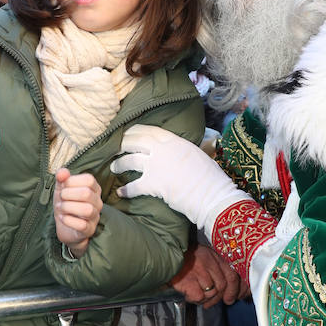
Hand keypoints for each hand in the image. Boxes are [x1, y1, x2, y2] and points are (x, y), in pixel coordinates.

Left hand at [54, 169, 102, 255]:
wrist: (65, 227)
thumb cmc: (67, 204)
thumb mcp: (62, 189)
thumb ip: (62, 178)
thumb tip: (62, 172)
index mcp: (94, 189)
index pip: (89, 179)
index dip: (72, 181)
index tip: (63, 186)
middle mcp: (97, 202)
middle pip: (87, 194)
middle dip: (68, 194)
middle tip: (61, 198)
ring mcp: (95, 217)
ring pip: (87, 210)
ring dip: (68, 207)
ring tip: (61, 208)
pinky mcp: (89, 230)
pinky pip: (82, 225)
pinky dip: (68, 220)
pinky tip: (62, 218)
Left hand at [112, 125, 245, 235]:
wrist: (211, 194)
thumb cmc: (210, 177)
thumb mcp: (198, 154)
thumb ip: (185, 150)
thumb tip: (186, 150)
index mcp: (174, 140)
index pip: (149, 130)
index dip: (135, 131)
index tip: (128, 132)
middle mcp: (162, 149)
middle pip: (135, 141)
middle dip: (123, 143)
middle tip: (115, 147)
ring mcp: (156, 165)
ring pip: (130, 160)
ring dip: (120, 163)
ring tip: (114, 167)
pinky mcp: (152, 183)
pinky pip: (134, 186)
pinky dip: (126, 190)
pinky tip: (120, 192)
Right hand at [171, 242, 245, 306]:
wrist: (163, 254)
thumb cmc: (183, 258)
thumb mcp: (203, 257)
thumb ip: (215, 269)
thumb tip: (225, 290)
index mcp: (214, 256)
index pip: (232, 275)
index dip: (234, 290)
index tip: (230, 299)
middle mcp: (209, 263)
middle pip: (222, 286)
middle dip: (218, 298)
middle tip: (210, 303)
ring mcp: (200, 272)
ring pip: (211, 293)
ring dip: (204, 298)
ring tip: (195, 294)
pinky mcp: (189, 281)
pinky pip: (199, 297)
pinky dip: (194, 299)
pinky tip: (188, 294)